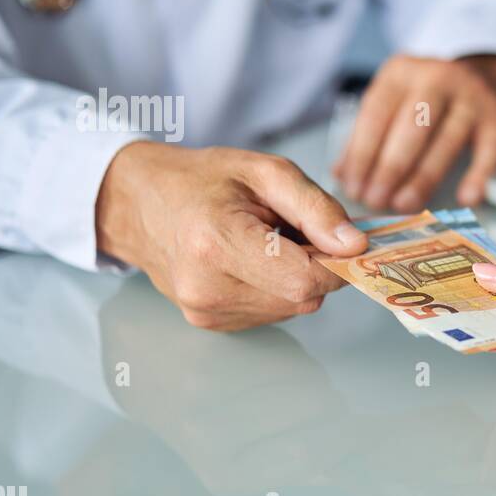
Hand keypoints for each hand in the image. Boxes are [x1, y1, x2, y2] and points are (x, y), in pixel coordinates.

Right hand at [96, 141, 367, 330]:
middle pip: (303, 297)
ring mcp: (206, 311)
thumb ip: (316, 208)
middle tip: (292, 231)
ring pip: (292, 308)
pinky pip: (272, 312)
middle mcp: (208, 288)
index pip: (305, 278)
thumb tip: (356, 246)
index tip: (336, 237)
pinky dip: (276, 289)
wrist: (140, 204)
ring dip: (296, 278)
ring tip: (266, 243)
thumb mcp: (266, 172)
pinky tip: (252, 262)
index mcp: (217, 243)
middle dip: (315, 266)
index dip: (335, 261)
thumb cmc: (202, 180)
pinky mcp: (209, 323)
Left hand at [332, 53, 495, 211]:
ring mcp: (471, 97)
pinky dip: (478, 176)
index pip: (376, 115)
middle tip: (375, 200)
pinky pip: (490, 151)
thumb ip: (368, 135)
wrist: (485, 76)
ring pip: (445, 143)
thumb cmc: (430, 97)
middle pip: (410, 129)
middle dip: (389, 169)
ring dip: (422, 179)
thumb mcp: (394, 102)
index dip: (361, 155)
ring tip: (403, 205)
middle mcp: (437, 79)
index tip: (352, 187)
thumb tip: (341, 176)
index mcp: (401, 73)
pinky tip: (465, 198)